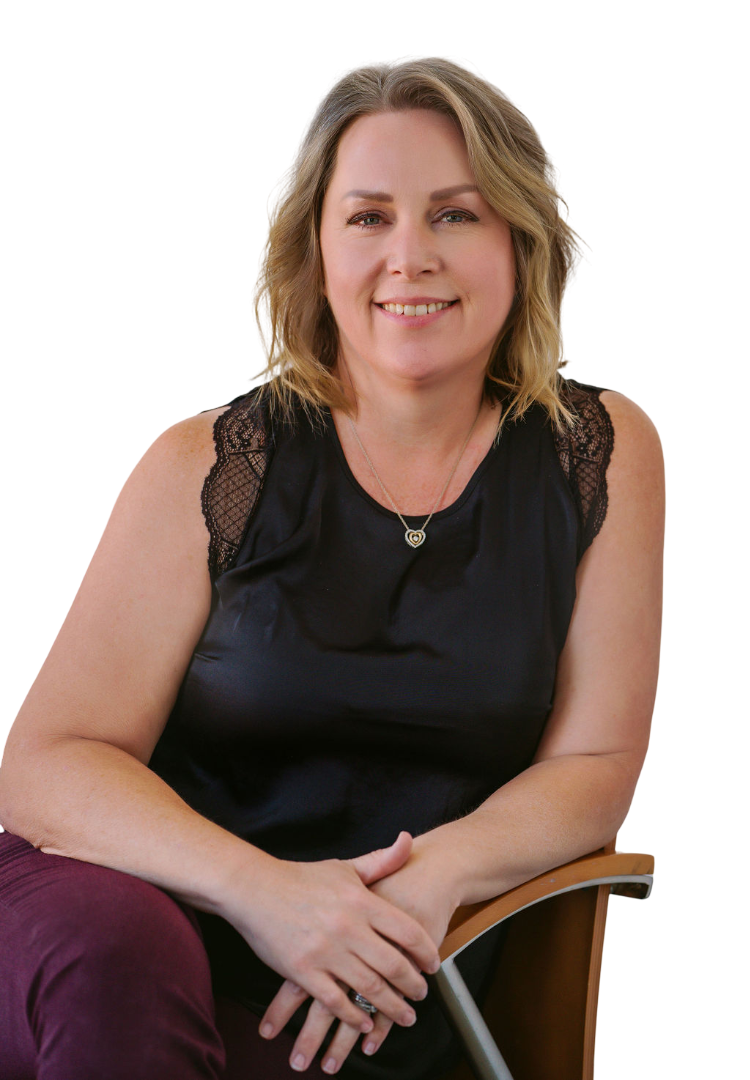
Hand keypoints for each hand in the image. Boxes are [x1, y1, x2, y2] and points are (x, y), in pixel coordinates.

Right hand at [260, 833, 456, 1073]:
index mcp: (361, 900)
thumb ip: (380, 860)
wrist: (254, 889)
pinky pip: (335, 1001)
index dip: (426, 951)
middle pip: (394, 964)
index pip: (407, 931)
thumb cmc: (301, 878)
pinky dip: (354, 1016)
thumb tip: (408, 842)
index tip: (434, 965)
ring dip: (392, 1007)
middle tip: (422, 995)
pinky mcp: (303, 971)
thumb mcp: (344, 866)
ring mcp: (325, 952)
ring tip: (405, 1016)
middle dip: (414, 985)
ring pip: (369, 987)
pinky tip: (366, 1023)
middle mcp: (348, 927)